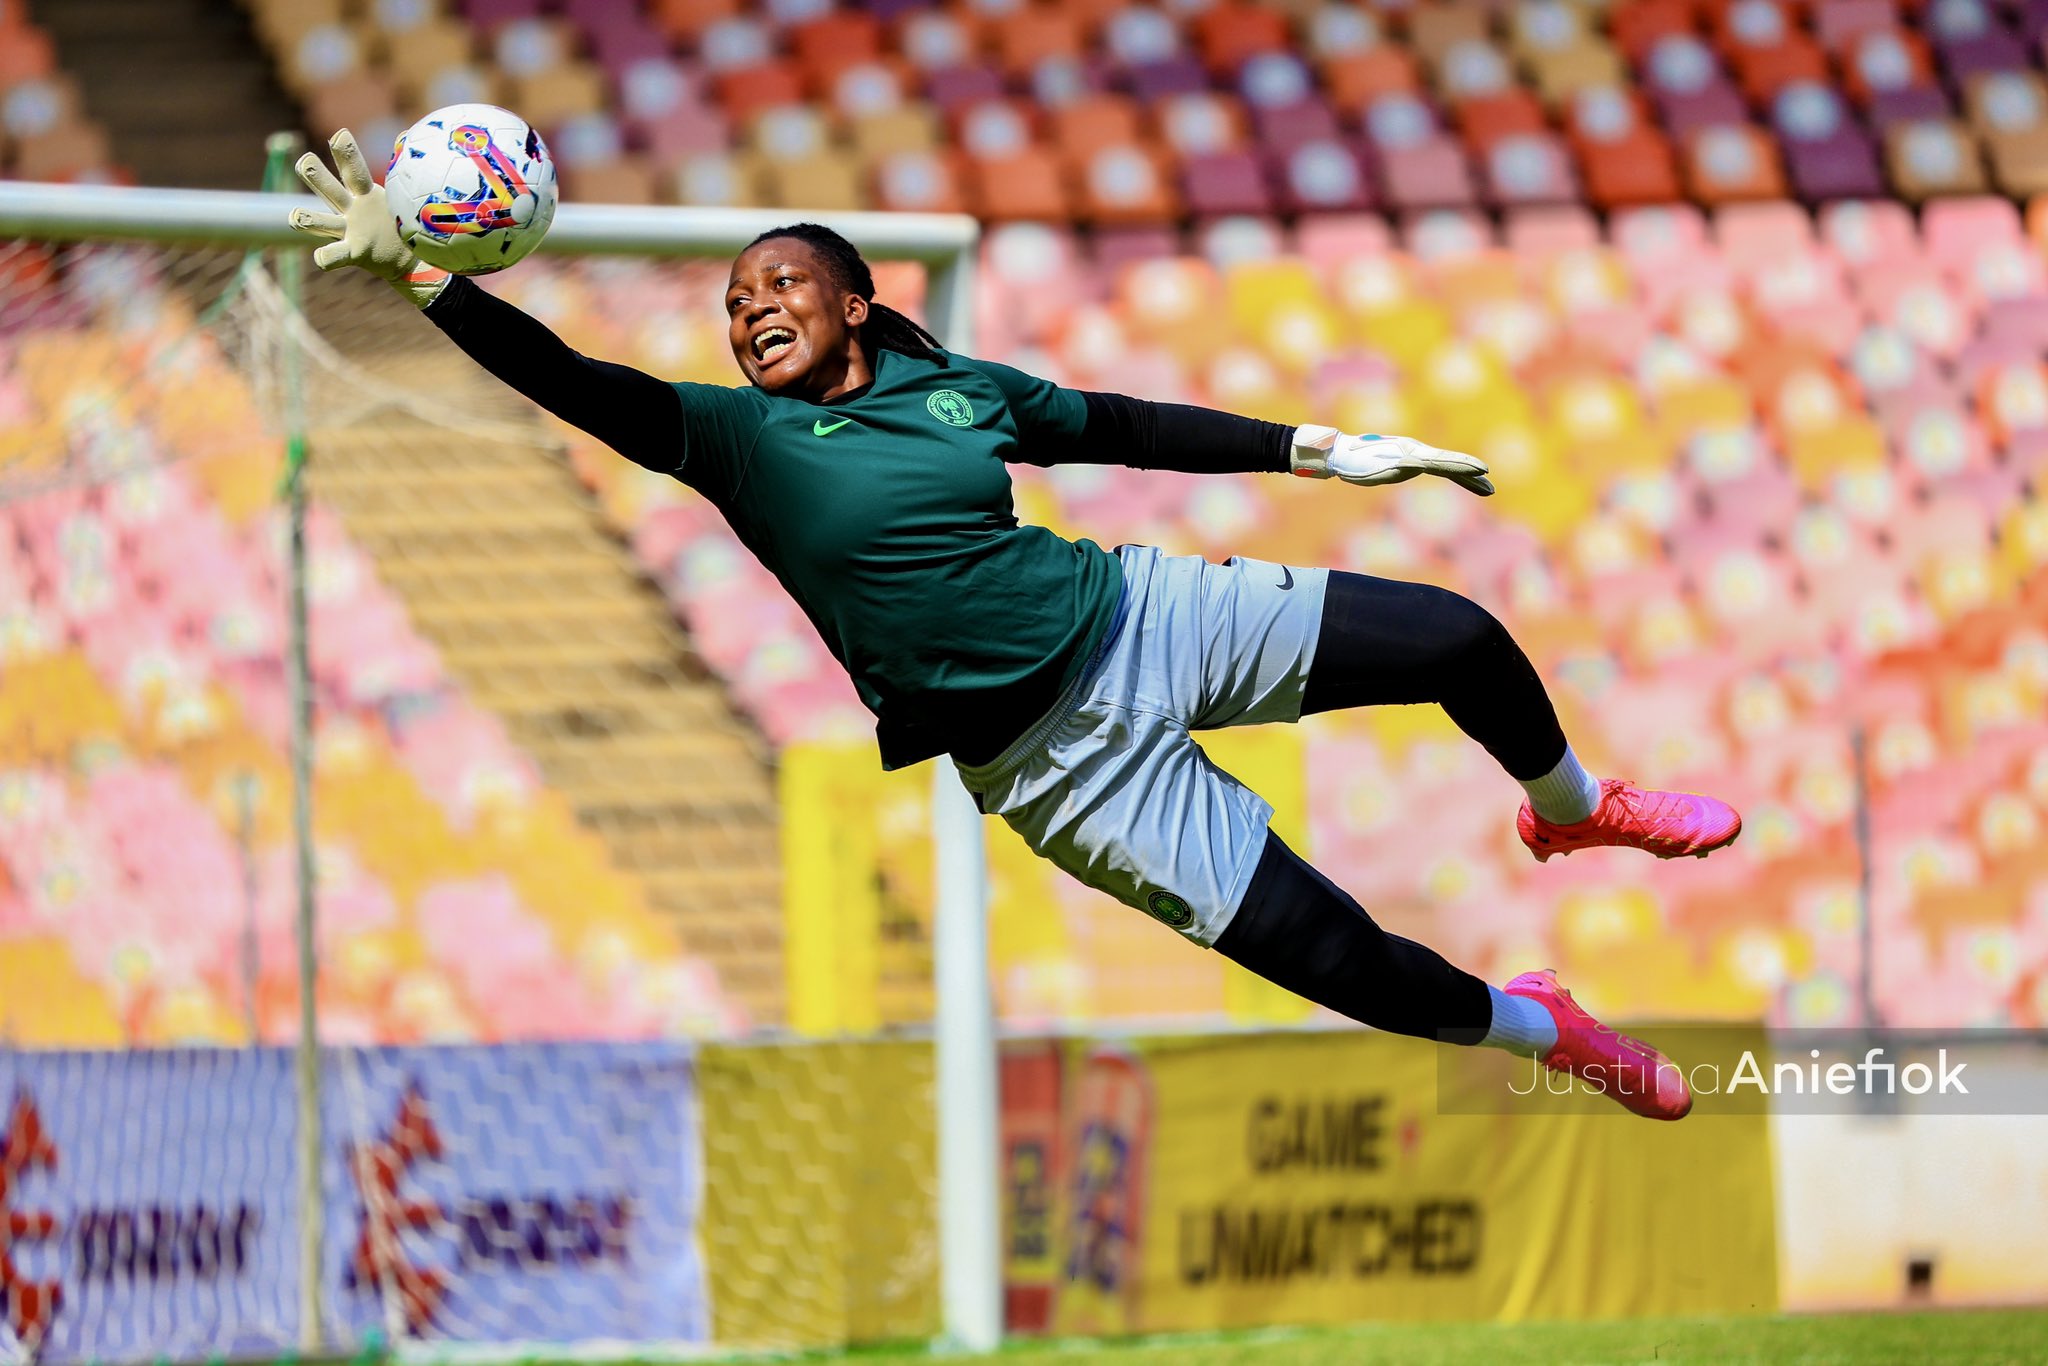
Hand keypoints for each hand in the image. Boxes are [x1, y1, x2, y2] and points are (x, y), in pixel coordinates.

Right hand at [286, 128, 448, 307]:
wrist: (406, 259)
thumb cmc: (402, 222)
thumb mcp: (405, 196)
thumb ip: (406, 169)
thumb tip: (411, 134)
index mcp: (364, 193)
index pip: (353, 168)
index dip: (346, 153)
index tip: (338, 135)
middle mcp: (349, 209)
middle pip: (329, 189)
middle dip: (315, 176)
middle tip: (304, 162)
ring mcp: (347, 231)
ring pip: (322, 222)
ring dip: (307, 220)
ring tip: (296, 217)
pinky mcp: (352, 252)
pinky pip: (335, 255)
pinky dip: (327, 257)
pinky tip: (320, 259)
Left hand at [1289, 425, 1493, 496]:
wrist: (1344, 452)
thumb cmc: (1352, 463)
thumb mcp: (1362, 471)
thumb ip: (1377, 474)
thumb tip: (1398, 469)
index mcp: (1409, 454)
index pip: (1440, 461)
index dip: (1461, 465)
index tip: (1480, 469)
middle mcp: (1417, 452)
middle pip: (1449, 463)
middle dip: (1471, 474)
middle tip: (1491, 485)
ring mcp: (1417, 455)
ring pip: (1449, 467)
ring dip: (1469, 478)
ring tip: (1489, 490)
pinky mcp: (1414, 461)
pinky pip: (1441, 469)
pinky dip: (1457, 476)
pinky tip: (1470, 484)